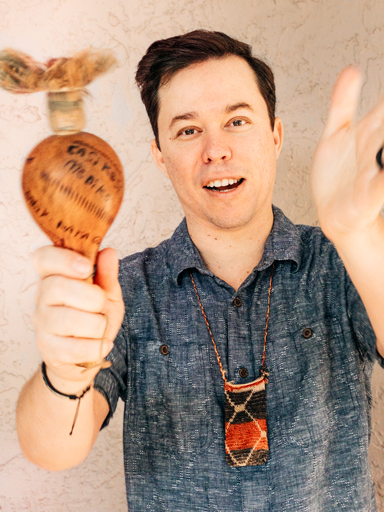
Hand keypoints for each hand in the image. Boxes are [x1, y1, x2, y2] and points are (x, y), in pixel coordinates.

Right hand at [32, 246, 123, 392]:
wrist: (88, 355)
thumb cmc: (95, 317)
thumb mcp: (107, 293)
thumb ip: (107, 274)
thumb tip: (109, 252)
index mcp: (54, 276)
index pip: (43, 258)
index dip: (63, 259)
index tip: (87, 267)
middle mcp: (42, 298)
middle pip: (57, 287)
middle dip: (92, 297)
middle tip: (102, 306)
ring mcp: (42, 324)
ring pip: (67, 320)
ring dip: (96, 325)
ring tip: (102, 327)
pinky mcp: (48, 350)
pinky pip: (74, 348)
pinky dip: (96, 347)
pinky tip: (101, 343)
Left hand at [311, 66, 383, 241]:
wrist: (334, 214)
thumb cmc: (338, 175)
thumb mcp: (336, 134)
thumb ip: (343, 104)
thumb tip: (352, 69)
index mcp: (369, 132)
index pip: (382, 107)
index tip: (374, 75)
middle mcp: (376, 149)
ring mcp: (375, 172)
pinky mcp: (370, 195)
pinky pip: (381, 184)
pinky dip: (382, 174)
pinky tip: (381, 160)